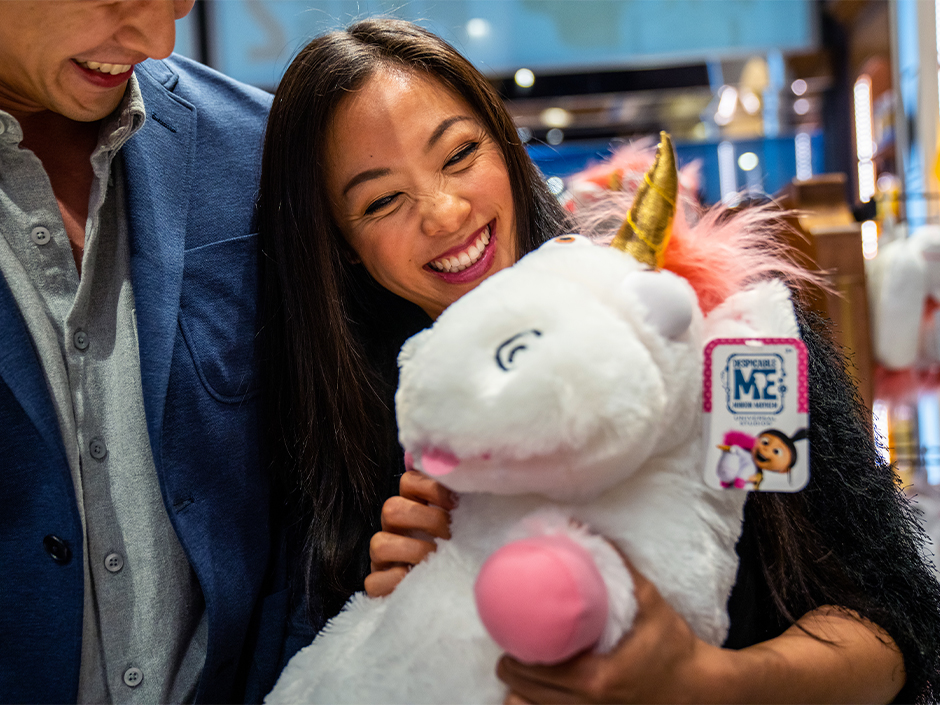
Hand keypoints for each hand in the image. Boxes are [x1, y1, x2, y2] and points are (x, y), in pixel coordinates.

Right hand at [364, 467, 457, 596]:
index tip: (455, 503)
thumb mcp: (460, 523)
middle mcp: (391, 527)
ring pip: (379, 543)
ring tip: (438, 558)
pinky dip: (397, 581)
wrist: (443, 588)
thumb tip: (472, 483)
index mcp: (411, 505)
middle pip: (392, 508)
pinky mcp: (376, 584)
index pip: (408, 481)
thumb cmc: (456, 550)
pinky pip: (374, 580)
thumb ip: (461, 505)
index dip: (430, 487)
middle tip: (450, 534)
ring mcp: (380, 556)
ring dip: (414, 550)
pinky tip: (419, 579)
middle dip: (426, 520)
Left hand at [497, 555, 726, 703]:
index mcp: (595, 680)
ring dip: (525, 689)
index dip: (514, 653)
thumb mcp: (649, 601)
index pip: (534, 671)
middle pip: (525, 693)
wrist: (703, 691)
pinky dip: (540, 704)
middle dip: (515, 668)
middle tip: (515, 643)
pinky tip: (542, 688)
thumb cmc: (675, 647)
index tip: (509, 634)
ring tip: (525, 663)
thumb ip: (617, 565)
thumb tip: (582, 529)